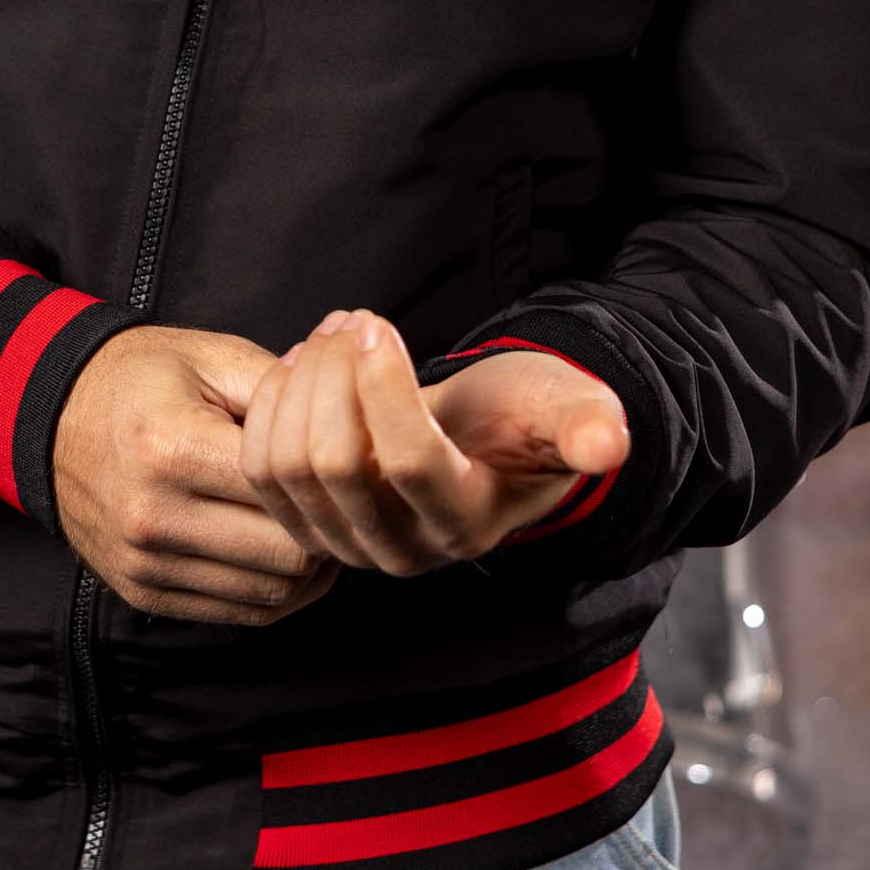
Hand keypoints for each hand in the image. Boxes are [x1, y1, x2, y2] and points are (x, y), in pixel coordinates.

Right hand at [51, 323, 341, 626]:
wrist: (50, 416)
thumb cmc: (139, 377)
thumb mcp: (210, 356)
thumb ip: (283, 386)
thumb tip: (354, 419)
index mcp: (174, 449)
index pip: (290, 495)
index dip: (336, 483)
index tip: (352, 465)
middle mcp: (155, 518)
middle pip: (288, 558)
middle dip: (328, 530)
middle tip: (342, 501)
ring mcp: (145, 565)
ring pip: (270, 596)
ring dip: (308, 570)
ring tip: (316, 525)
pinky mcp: (143, 593)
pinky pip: (237, 614)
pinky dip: (274, 591)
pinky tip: (281, 553)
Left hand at [239, 307, 629, 573]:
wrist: (479, 439)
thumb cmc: (523, 417)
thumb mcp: (569, 410)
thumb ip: (587, 425)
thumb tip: (607, 442)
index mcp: (467, 523)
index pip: (408, 462)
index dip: (383, 387)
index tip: (374, 324)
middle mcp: (403, 550)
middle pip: (336, 463)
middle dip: (332, 375)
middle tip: (351, 319)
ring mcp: (348, 546)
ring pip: (290, 466)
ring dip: (299, 384)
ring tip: (330, 333)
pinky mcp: (307, 527)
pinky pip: (261, 471)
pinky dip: (270, 409)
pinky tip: (300, 365)